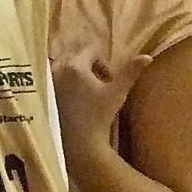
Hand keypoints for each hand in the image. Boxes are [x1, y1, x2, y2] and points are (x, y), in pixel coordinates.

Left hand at [51, 50, 152, 167]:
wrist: (78, 142)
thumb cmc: (99, 116)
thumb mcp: (117, 92)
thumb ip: (130, 72)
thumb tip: (147, 56)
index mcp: (75, 66)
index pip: (91, 49)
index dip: (103, 61)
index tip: (109, 79)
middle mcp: (57, 69)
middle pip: (76, 56)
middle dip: (89, 66)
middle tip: (98, 85)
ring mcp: (48, 81)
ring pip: (64, 66)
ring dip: (76, 73)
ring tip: (86, 92)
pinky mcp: (44, 93)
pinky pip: (53, 79)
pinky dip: (63, 83)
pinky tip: (73, 100)